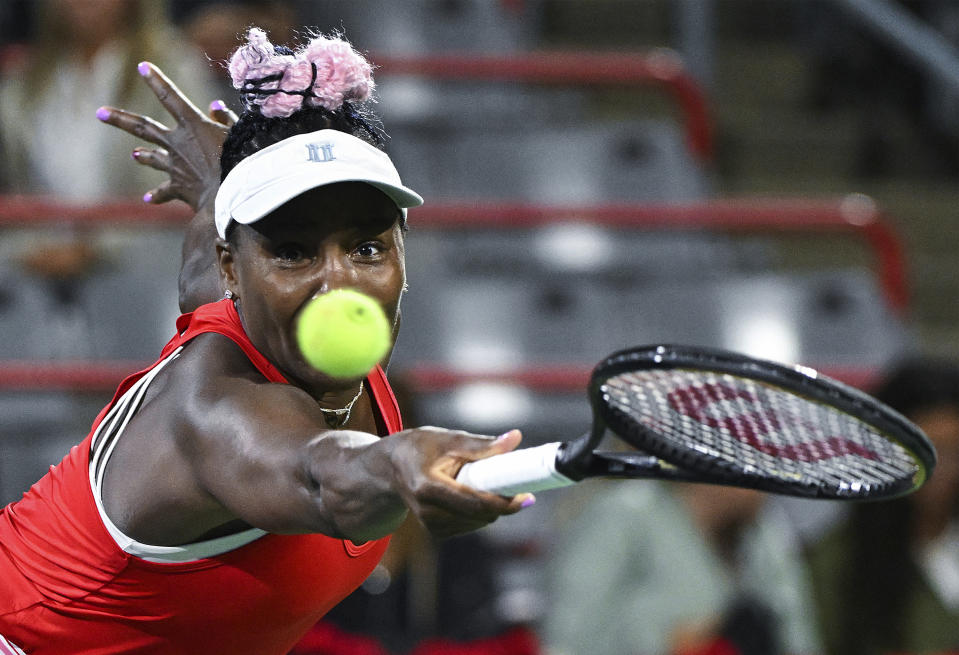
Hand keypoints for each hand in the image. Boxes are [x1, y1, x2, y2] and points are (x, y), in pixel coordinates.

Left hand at [97, 62, 235, 211]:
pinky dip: (157, 195)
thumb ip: (226, 120)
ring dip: (144, 156)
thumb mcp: (238, 134)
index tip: (142, 67)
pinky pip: (165, 191)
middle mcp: (178, 143)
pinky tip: (147, 199)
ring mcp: (175, 166)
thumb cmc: (242, 161)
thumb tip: (215, 108)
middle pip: (144, 127)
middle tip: (100, 113)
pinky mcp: (179, 187)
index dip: (156, 80)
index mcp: (193, 125)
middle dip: (120, 119)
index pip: (171, 97)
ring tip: (134, 155)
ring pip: (152, 158)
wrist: (233, 195)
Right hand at [388, 428, 533, 538]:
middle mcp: (428, 512)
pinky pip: (472, 524)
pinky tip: (470, 491)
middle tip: (514, 481)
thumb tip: (515, 439)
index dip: (504, 502)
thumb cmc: (419, 448)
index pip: (475, 503)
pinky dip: (480, 510)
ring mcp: (431, 526)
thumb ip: (482, 445)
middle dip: (502, 501)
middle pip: (480, 515)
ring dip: (491, 504)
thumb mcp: (448, 439)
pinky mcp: (436, 531)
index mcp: (428, 488)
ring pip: (480, 521)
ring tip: (482, 479)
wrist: (390, 468)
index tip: (526, 495)